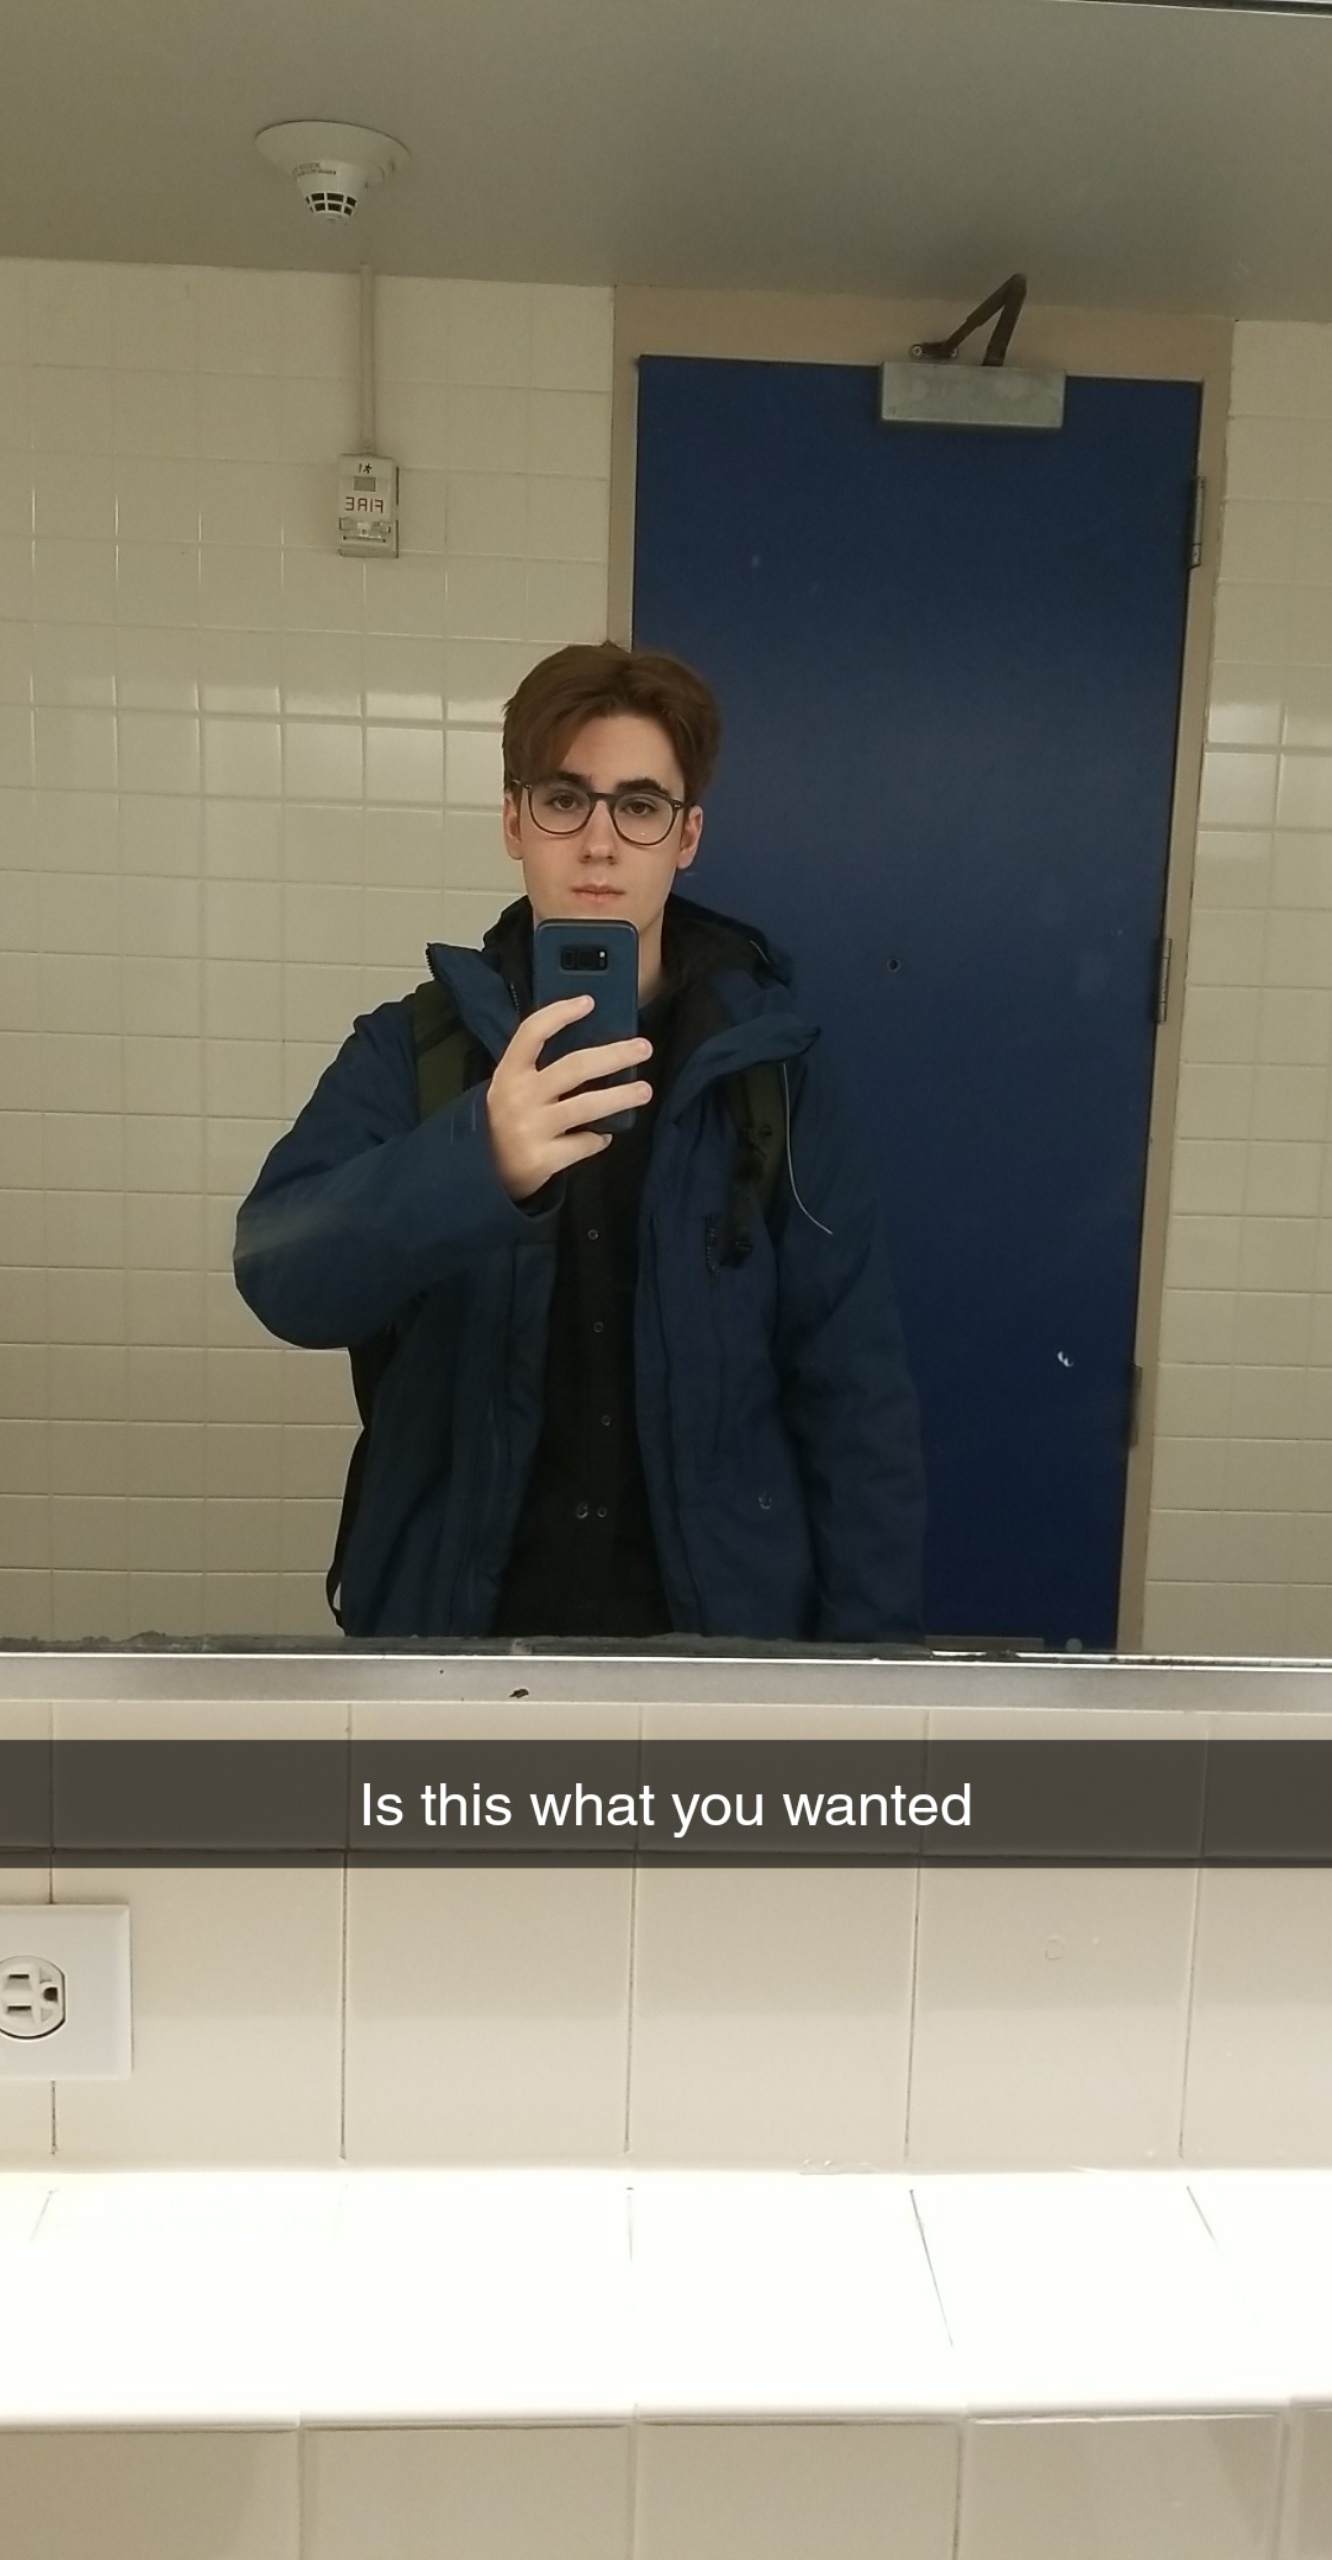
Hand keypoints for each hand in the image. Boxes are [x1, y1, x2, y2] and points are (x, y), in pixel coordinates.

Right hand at [485, 995, 653, 1201]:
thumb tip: (592, 1047)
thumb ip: (537, 1068)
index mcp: (509, 1073)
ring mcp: (531, 1128)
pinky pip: (583, 1143)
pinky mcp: (543, 1158)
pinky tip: (604, 1135)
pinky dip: (598, 1139)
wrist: (480, 1171)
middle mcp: (520, 1097)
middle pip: (575, 1068)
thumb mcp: (509, 1087)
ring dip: (621, 1097)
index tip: (589, 1002)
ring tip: (644, 1090)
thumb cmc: (504, 1120)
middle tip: (643, 1048)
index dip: (560, 1014)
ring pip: (587, 1106)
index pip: (532, 1033)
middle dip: (614, 1056)